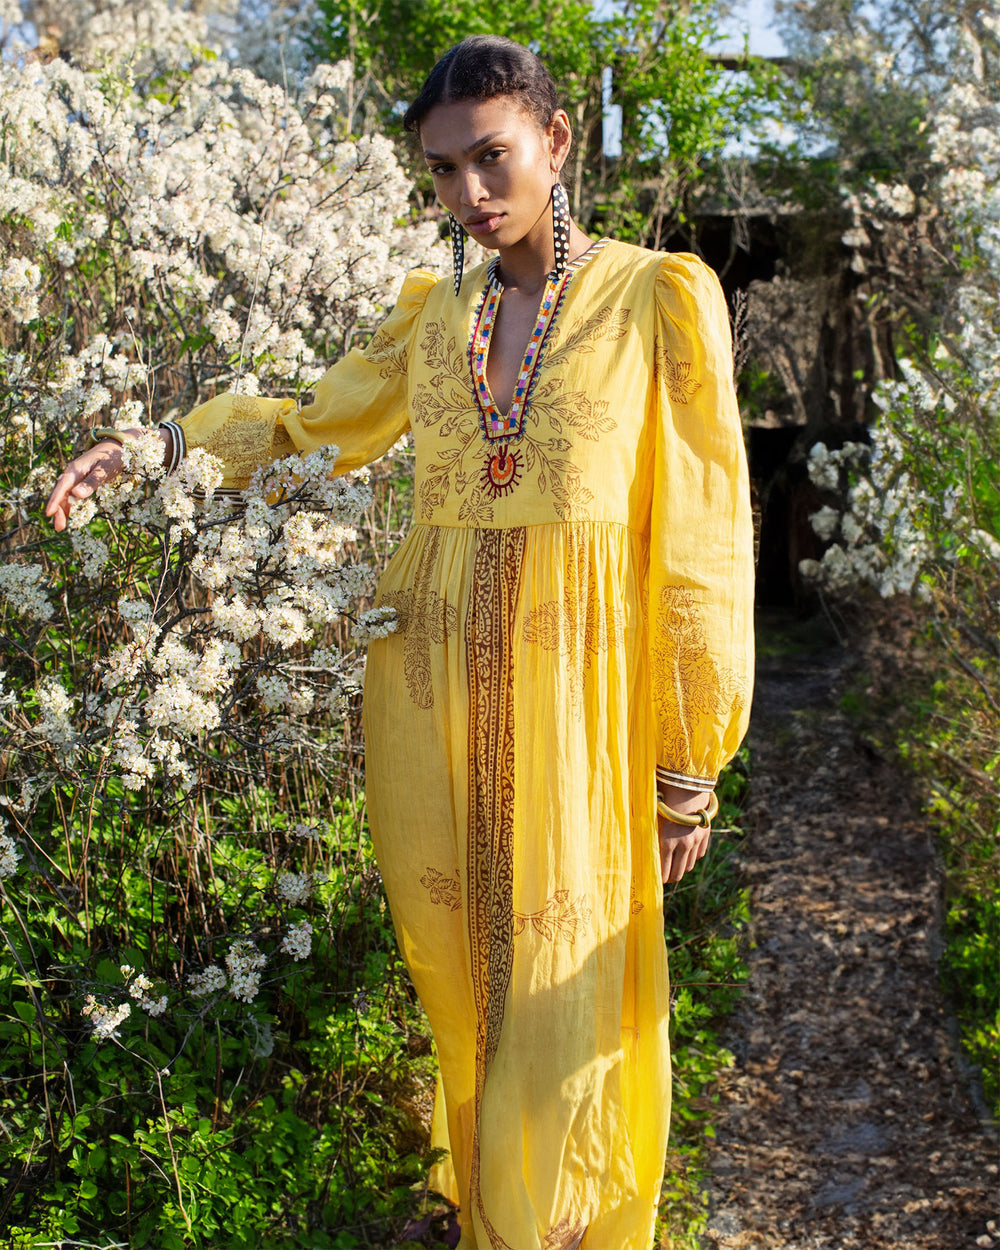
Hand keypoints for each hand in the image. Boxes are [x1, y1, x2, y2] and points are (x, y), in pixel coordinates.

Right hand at [44, 429, 169, 531]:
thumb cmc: (113, 457)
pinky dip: (69, 505)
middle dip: (58, 510)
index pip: (62, 487)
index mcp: (76, 470)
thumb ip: (92, 482)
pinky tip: (68, 515)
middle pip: (61, 493)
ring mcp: (76, 477)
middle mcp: (72, 473)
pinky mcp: (81, 480)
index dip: (55, 501)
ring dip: (62, 510)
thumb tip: (76, 495)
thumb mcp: (105, 469)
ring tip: (60, 527)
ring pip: (65, 495)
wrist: (117, 446)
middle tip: (58, 528)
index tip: (49, 513)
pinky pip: (71, 494)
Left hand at [657, 786, 711, 883]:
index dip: (659, 879)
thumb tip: (637, 847)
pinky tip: (687, 854)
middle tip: (666, 877)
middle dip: (671, 877)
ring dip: (682, 868)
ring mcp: (696, 840)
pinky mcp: (705, 834)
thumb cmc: (663, 798)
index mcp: (667, 842)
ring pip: (689, 865)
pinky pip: (700, 853)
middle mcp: (683, 845)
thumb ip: (648, 834)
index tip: (656, 880)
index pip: (663, 871)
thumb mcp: (651, 817)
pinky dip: (693, 856)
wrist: (686, 785)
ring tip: (675, 867)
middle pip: (678, 872)